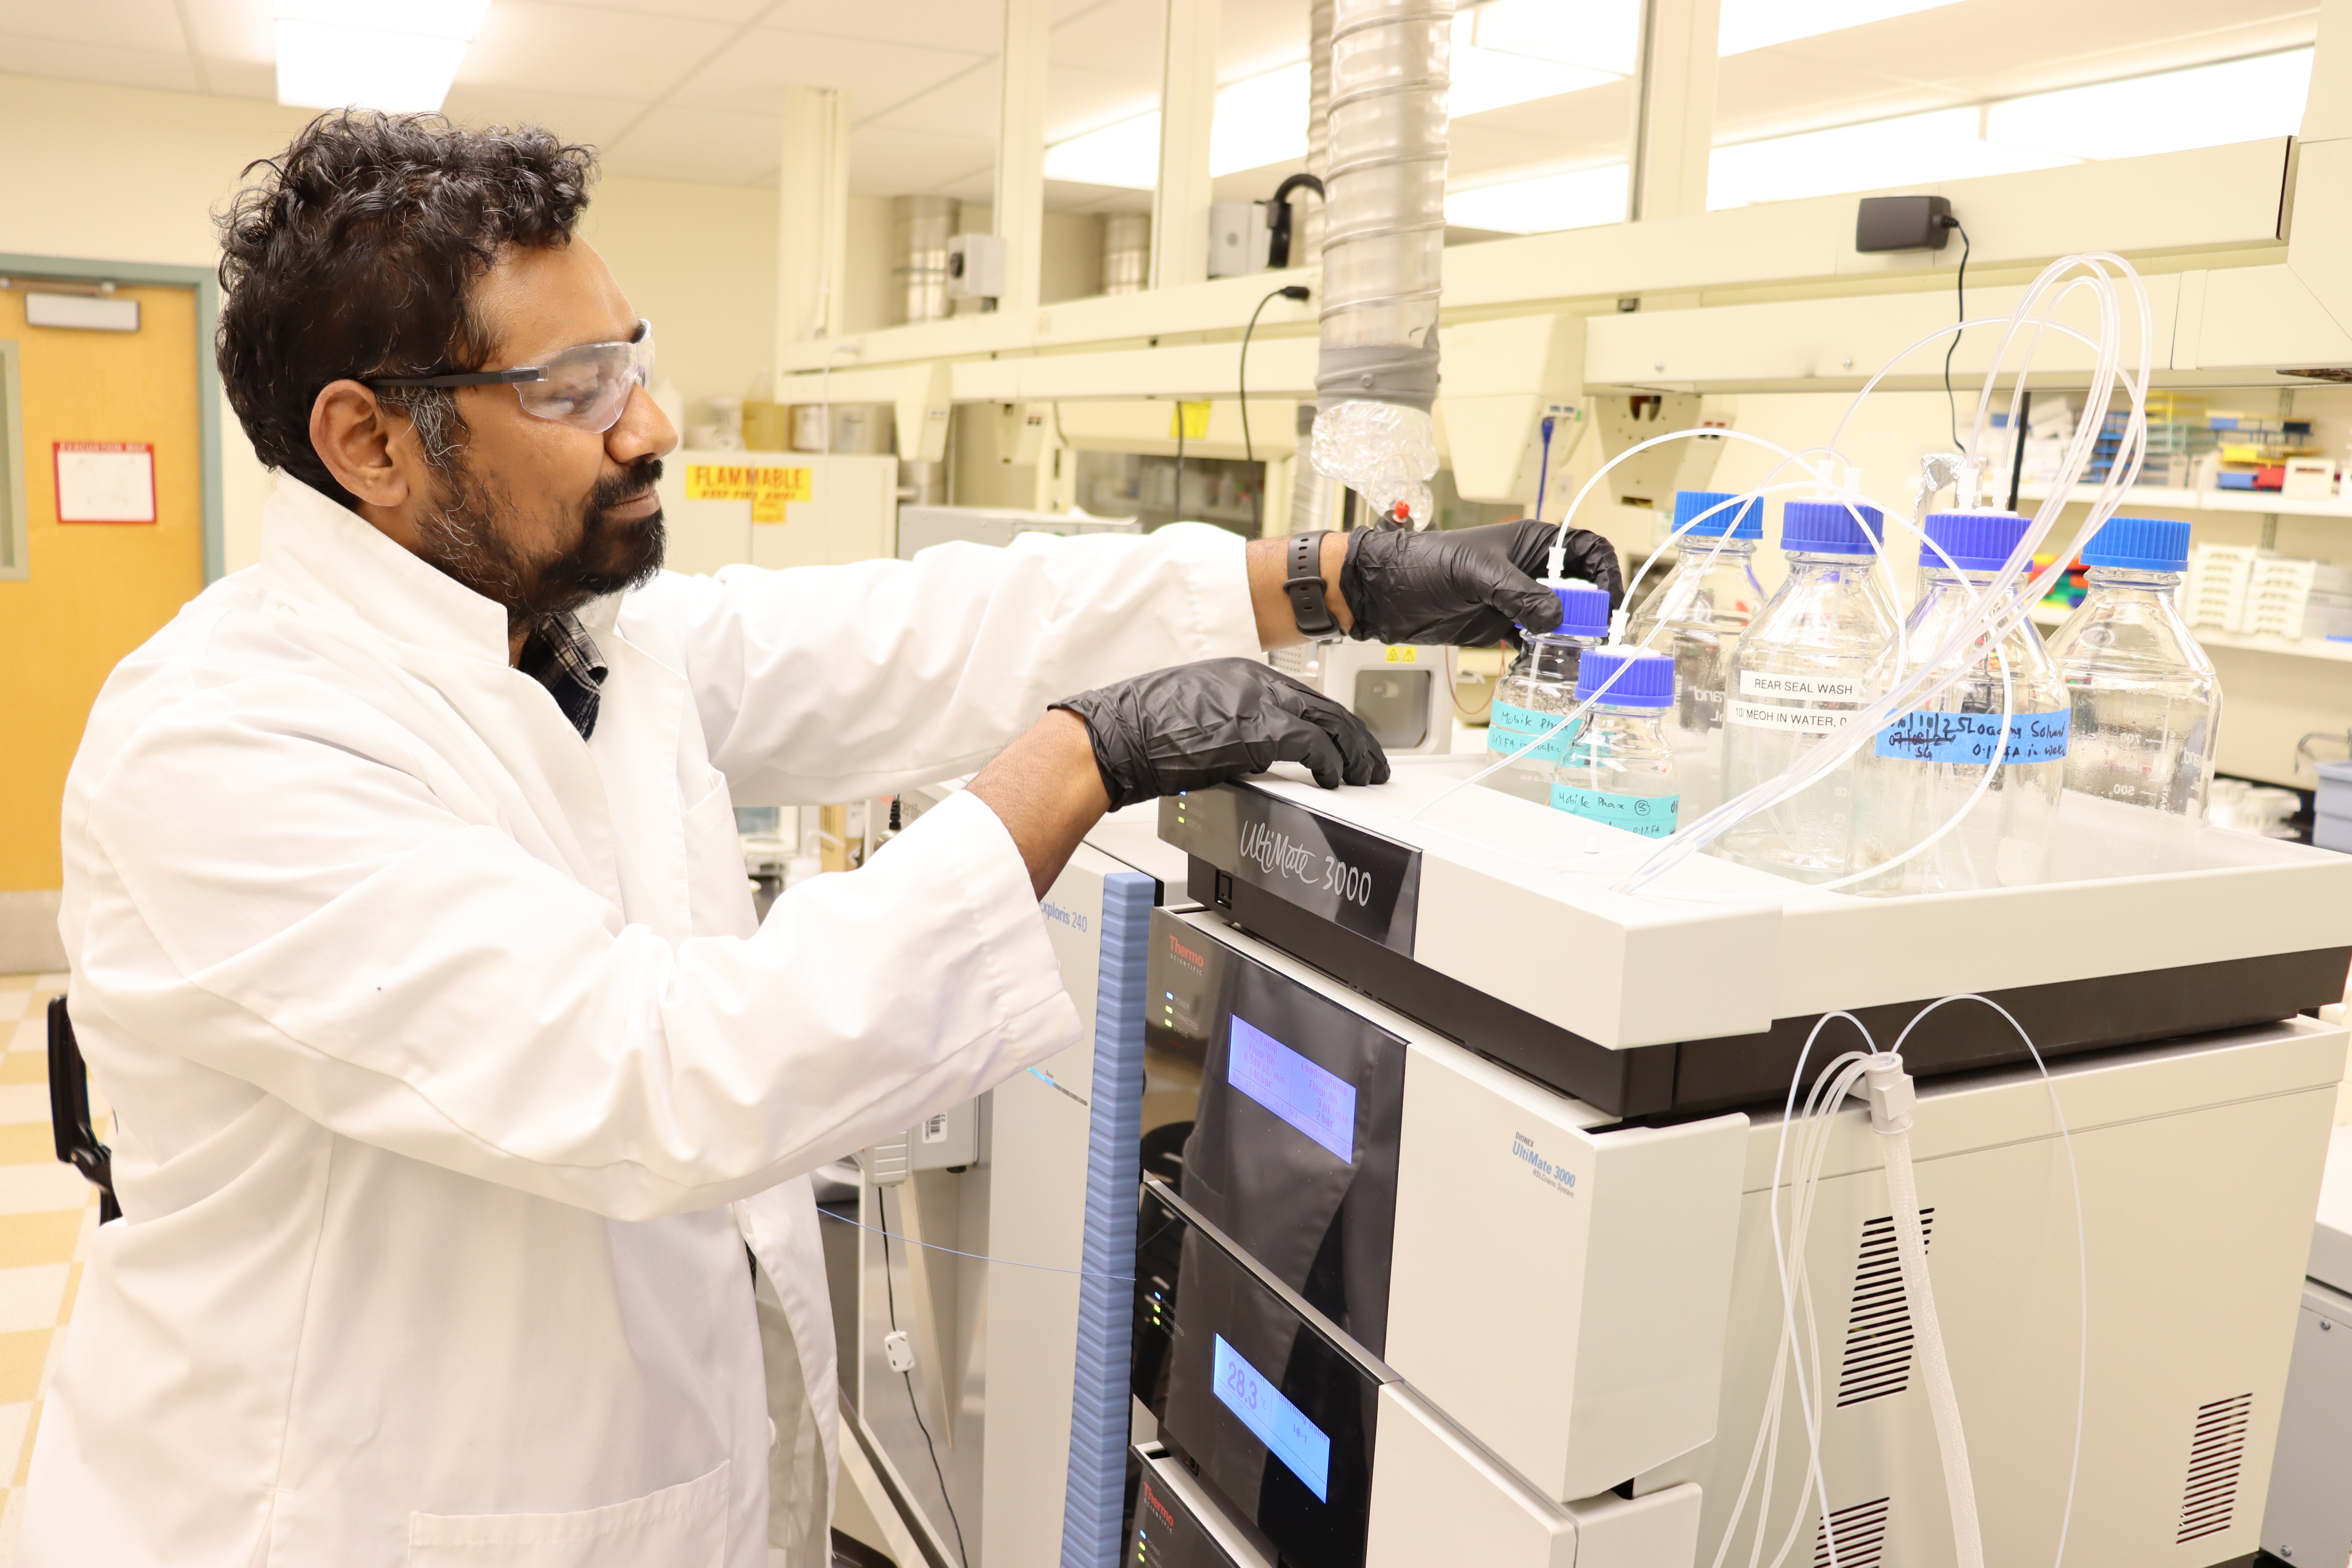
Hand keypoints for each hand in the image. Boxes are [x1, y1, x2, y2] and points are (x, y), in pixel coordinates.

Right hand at [1051, 658, 1389, 810]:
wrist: (1117, 737)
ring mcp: (1258, 702)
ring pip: (1329, 723)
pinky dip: (1331, 763)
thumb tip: (1253, 747)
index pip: (1303, 696)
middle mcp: (1255, 681)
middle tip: (1371, 760)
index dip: (1332, 722)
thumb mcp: (1196, 714)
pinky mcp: (1257, 730)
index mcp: (1241, 674)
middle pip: (1325, 707)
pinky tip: (1334, 779)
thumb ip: (1232, 721)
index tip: (1345, 740)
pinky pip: (1313, 746)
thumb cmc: (1142, 731)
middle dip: (1355, 737)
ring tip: (1366, 774)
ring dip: (1353, 752)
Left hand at [1339, 519, 1624, 644]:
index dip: (1605, 573)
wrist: (1386, 594)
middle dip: (1591, 611)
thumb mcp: (1477, 574)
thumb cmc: (1424, 565)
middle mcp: (1530, 569)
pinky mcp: (1502, 624)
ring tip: (1575, 655)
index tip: (1606, 603)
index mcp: (1532, 542)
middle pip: (1581, 588)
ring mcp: (1517, 598)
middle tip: (1591, 636)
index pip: (1586, 550)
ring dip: (1572, 635)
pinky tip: (1550, 663)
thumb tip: (1556, 616)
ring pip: (1562, 616)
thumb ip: (1520, 594)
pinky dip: (1548, 651)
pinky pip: (1538, 638)